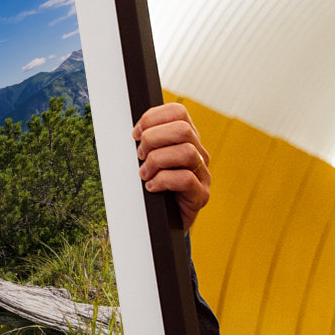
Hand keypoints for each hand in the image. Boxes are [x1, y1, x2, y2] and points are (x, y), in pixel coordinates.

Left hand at [133, 102, 210, 230]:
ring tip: (144, 174)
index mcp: (186, 139)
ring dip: (157, 161)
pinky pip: (186, 179)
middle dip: (153, 139)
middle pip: (183, 129)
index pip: (178, 112)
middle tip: (140, 156)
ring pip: (186, 152)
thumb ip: (145, 143)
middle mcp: (199, 153)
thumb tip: (132, 132)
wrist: (162, 222)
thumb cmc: (152, 187)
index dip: (152, 118)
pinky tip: (151, 187)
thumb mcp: (146, 159)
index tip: (135, 134)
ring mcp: (203, 174)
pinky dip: (162, 181)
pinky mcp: (201, 195)